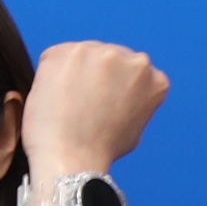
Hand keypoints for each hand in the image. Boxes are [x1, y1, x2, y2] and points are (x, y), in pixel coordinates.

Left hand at [21, 40, 169, 183]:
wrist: (71, 155)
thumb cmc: (103, 149)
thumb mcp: (136, 126)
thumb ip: (133, 101)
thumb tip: (118, 95)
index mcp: (154, 78)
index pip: (131, 72)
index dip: (113, 87)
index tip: (103, 102)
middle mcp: (131, 58)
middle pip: (109, 59)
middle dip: (96, 75)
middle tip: (82, 102)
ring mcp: (98, 51)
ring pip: (83, 55)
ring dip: (74, 71)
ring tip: (67, 101)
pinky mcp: (67, 51)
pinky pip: (57, 56)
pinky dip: (52, 72)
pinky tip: (53, 95)